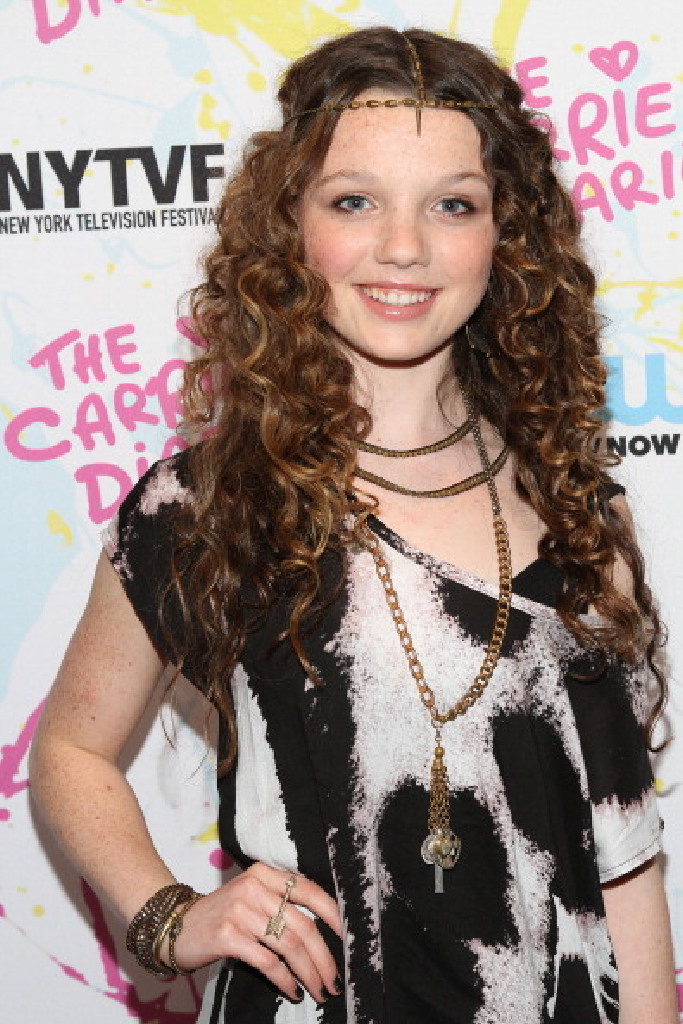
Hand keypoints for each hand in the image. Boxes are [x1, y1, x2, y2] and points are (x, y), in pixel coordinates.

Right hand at [168, 863, 342, 1003]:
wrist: (175, 924)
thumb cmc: (221, 914)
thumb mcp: (251, 897)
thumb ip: (280, 903)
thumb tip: (323, 930)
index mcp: (264, 874)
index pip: (308, 889)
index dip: (332, 913)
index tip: (346, 936)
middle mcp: (254, 887)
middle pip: (302, 924)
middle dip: (324, 956)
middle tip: (333, 979)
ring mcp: (240, 910)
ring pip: (289, 945)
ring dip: (309, 972)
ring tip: (318, 989)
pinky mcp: (228, 935)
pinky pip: (267, 961)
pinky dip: (284, 979)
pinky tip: (292, 990)